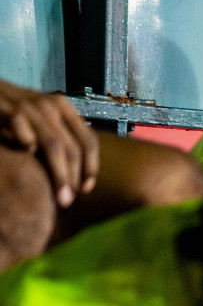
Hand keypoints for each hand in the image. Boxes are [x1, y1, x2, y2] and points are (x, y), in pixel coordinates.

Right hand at [0, 79, 97, 205]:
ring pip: (53, 144)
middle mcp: (51, 105)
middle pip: (72, 147)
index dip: (91, 167)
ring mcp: (28, 106)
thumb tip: (80, 173)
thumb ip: (60, 136)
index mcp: (64, 108)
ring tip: (59, 196)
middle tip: (69, 200)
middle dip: (73, 177)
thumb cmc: (16, 110)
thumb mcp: (43, 119)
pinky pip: (21, 128)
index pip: (88, 140)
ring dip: (59, 174)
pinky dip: (26, 144)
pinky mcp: (4, 107)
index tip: (86, 189)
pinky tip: (26, 156)